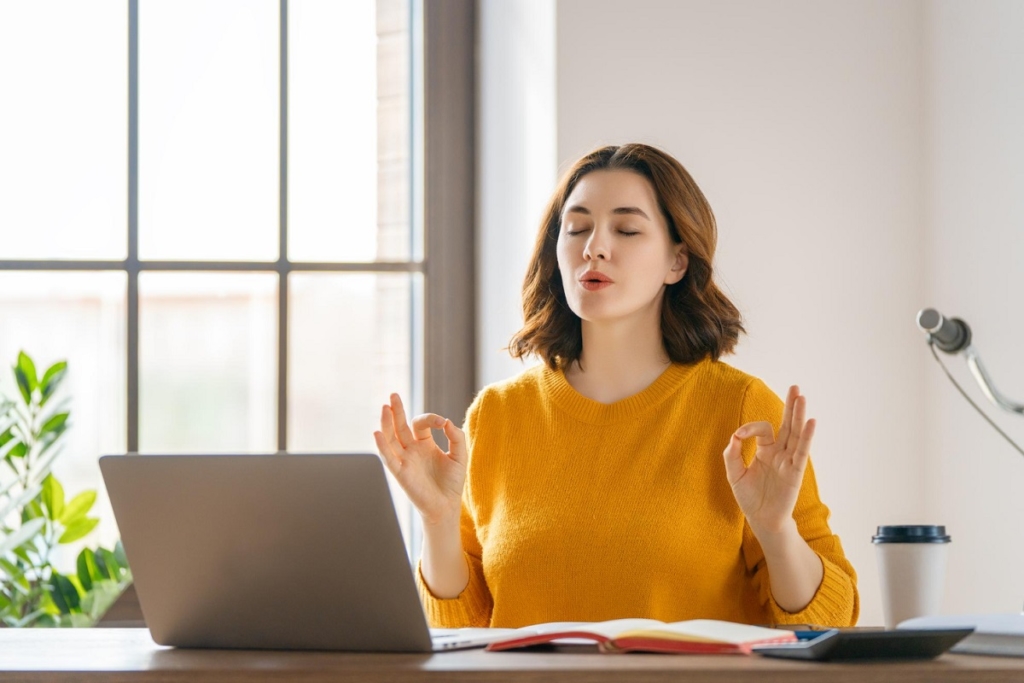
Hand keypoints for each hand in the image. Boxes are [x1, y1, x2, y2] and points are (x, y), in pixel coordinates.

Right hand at [373, 393, 466, 527]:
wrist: (447, 506)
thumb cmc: (452, 482)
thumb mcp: (460, 455)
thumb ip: (457, 437)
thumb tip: (446, 422)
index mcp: (424, 444)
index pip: (420, 423)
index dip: (431, 419)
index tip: (443, 424)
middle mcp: (411, 450)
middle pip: (400, 426)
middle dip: (397, 410)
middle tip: (393, 395)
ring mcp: (404, 460)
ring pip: (391, 438)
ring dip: (387, 423)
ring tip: (384, 408)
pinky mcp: (400, 472)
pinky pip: (388, 457)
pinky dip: (382, 445)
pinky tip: (377, 433)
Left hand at [723, 385, 815, 535]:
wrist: (761, 519)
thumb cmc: (749, 497)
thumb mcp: (734, 473)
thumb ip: (732, 454)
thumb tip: (735, 435)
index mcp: (765, 450)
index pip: (762, 429)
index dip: (749, 428)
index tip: (738, 437)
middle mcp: (780, 452)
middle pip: (786, 424)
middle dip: (790, 406)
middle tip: (795, 387)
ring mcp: (788, 461)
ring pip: (794, 434)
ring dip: (798, 416)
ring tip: (801, 397)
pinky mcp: (794, 473)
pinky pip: (801, 452)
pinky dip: (806, 437)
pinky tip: (811, 422)